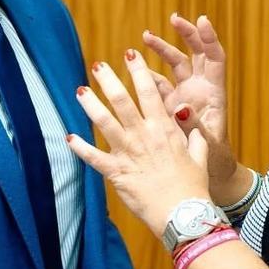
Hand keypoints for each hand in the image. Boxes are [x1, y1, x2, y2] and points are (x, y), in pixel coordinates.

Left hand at [67, 52, 209, 232]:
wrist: (183, 214)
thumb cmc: (193, 187)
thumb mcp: (200, 155)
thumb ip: (193, 133)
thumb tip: (189, 116)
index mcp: (165, 128)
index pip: (150, 92)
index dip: (139, 71)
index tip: (131, 54)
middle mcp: (144, 136)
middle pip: (122, 101)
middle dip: (109, 80)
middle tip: (98, 66)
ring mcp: (129, 153)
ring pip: (104, 122)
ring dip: (90, 105)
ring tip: (80, 91)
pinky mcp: (117, 173)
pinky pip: (94, 158)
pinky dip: (80, 148)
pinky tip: (69, 138)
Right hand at [143, 15, 238, 191]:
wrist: (209, 173)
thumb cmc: (215, 160)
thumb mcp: (206, 145)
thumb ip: (193, 126)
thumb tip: (181, 108)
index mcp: (213, 94)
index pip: (215, 58)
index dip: (209, 38)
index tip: (201, 20)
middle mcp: (200, 89)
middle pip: (195, 54)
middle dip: (185, 35)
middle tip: (174, 19)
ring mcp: (185, 95)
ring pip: (175, 65)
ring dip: (162, 50)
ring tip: (145, 37)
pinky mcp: (170, 105)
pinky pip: (159, 83)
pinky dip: (148, 74)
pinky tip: (133, 68)